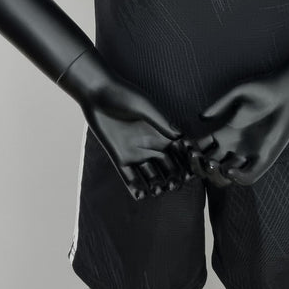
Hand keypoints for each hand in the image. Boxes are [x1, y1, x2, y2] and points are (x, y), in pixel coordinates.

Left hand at [81, 78, 195, 201]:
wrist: (97, 95)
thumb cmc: (123, 94)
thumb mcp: (144, 106)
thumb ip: (161, 121)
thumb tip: (181, 135)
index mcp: (161, 132)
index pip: (179, 150)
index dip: (186, 161)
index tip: (191, 171)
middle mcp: (151, 144)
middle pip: (168, 166)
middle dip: (174, 177)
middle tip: (175, 184)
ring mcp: (135, 152)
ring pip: (151, 175)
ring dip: (156, 184)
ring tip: (159, 190)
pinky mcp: (119, 157)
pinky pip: (129, 177)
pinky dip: (135, 187)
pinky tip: (141, 194)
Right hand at [185, 51, 288, 187]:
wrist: (287, 93)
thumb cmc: (261, 89)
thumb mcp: (237, 93)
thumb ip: (219, 105)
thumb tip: (200, 118)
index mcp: (223, 130)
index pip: (200, 146)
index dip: (190, 149)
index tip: (186, 146)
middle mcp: (232, 145)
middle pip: (207, 165)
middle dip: (199, 165)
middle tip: (198, 158)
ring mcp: (247, 154)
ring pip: (224, 176)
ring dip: (215, 174)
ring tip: (215, 164)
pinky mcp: (263, 159)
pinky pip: (248, 177)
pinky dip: (237, 178)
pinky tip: (231, 168)